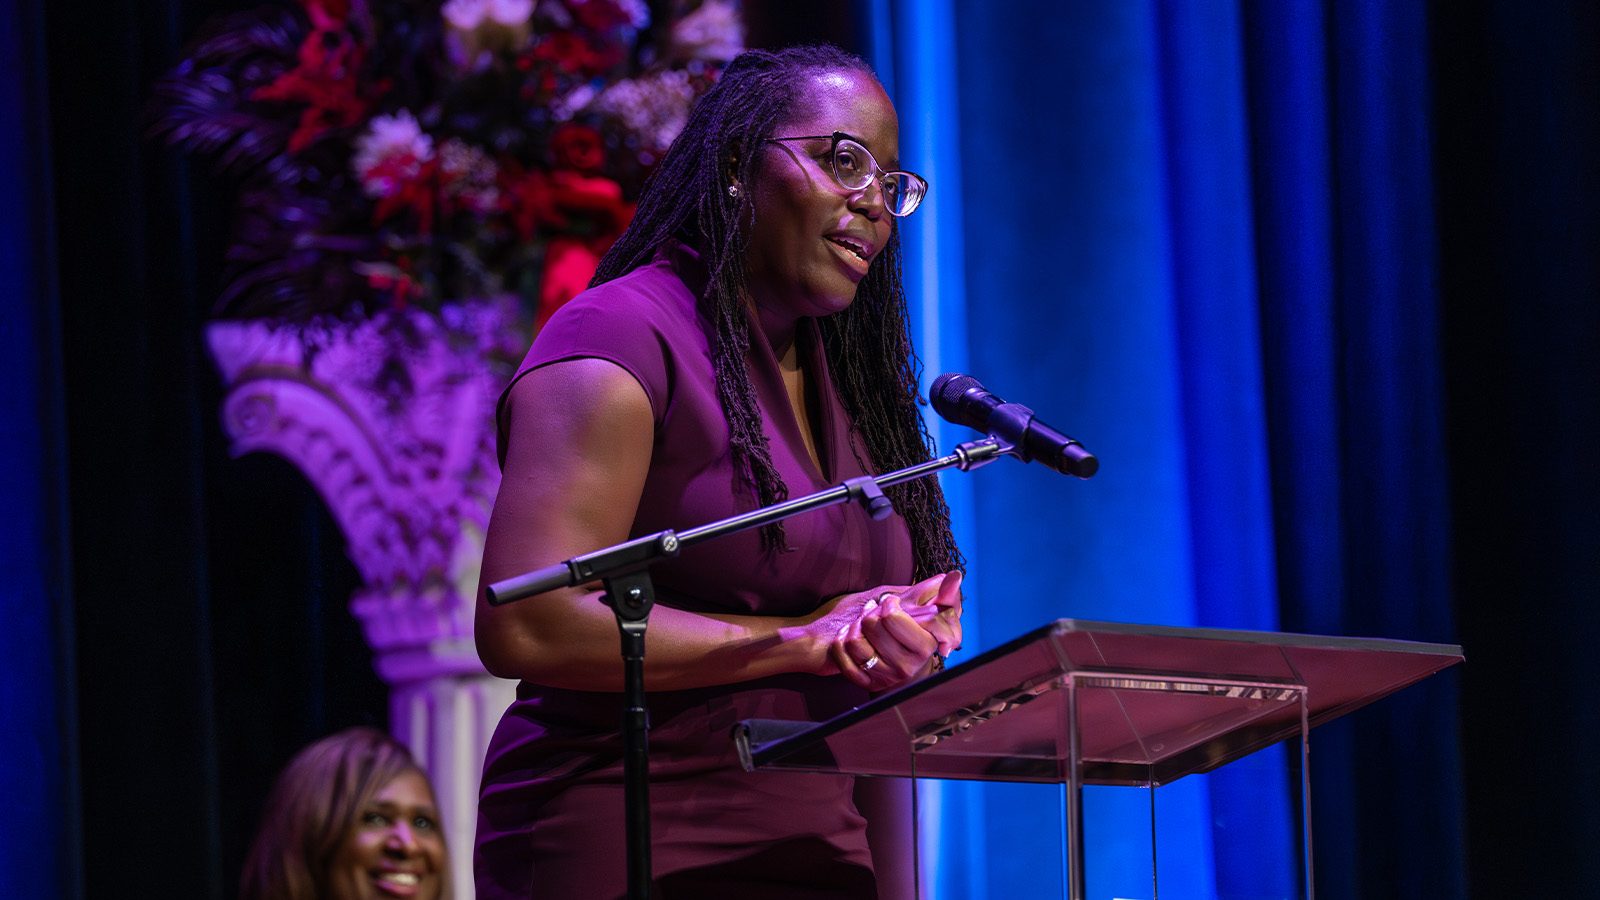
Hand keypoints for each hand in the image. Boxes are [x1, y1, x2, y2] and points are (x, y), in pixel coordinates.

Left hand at [829, 571, 962, 690]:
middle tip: (876, 613)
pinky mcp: (866, 683)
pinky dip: (841, 642)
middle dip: (871, 612)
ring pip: (854, 640)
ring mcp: (885, 676)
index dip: (889, 604)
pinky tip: (851, 637)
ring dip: (854, 626)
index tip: (892, 604)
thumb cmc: (919, 633)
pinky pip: (841, 657)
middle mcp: (906, 666)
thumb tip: (955, 576)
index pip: (893, 616)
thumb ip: (944, 593)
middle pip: (871, 624)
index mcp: (924, 647)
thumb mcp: (934, 612)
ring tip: (864, 624)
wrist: (907, 666)